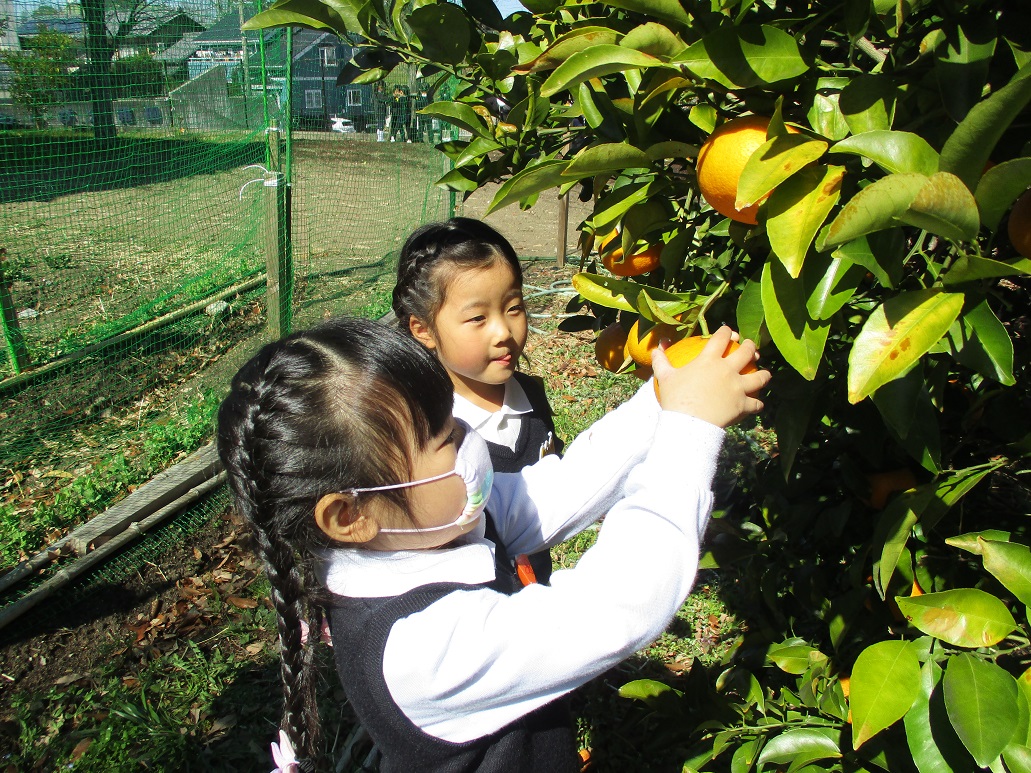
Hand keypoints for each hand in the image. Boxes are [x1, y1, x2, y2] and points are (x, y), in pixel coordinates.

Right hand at [651, 326, 769, 427]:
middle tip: (750, 346)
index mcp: (709, 360)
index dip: (726, 332)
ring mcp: (738, 387)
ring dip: (764, 374)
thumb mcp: (665, 378)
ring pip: (759, 377)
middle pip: (746, 352)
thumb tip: (655, 348)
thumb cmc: (675, 399)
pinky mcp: (743, 405)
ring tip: (765, 373)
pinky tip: (759, 403)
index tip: (728, 331)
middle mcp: (727, 370)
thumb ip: (661, 361)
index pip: (721, 338)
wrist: (688, 424)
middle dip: (750, 346)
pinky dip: (758, 404)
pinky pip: (756, 403)